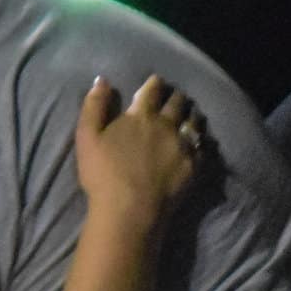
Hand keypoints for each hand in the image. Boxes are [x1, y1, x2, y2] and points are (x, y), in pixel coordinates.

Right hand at [73, 74, 206, 222]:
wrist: (130, 210)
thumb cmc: (103, 175)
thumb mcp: (87, 137)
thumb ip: (94, 106)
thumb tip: (102, 80)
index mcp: (141, 115)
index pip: (152, 90)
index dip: (154, 83)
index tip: (156, 81)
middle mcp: (166, 125)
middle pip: (177, 103)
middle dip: (176, 97)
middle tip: (175, 97)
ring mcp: (183, 146)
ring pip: (194, 122)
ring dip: (192, 115)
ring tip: (191, 115)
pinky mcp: (193, 166)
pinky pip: (203, 147)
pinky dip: (202, 141)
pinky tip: (200, 142)